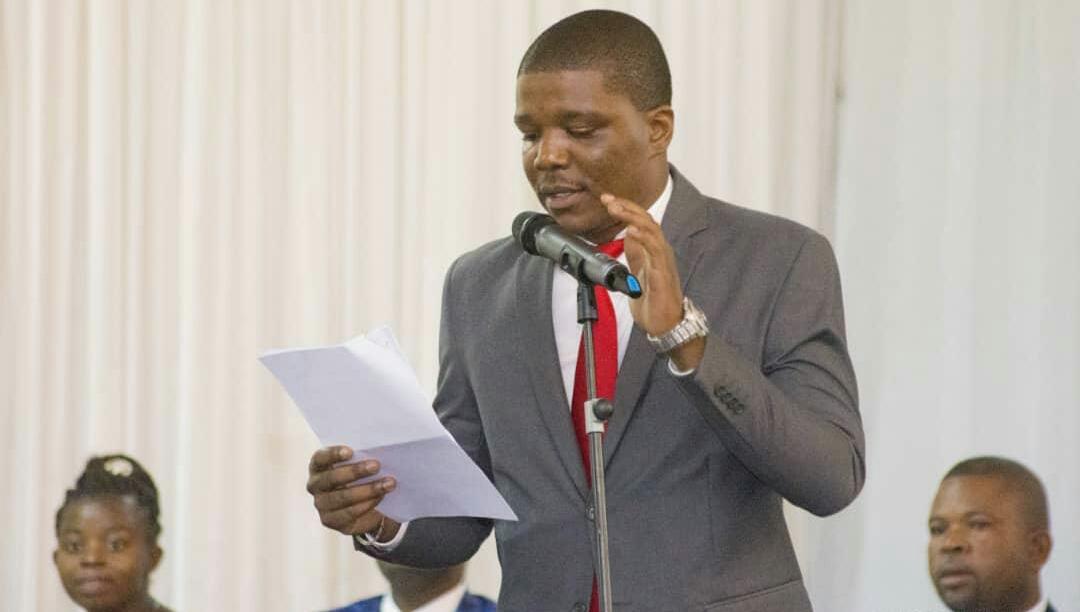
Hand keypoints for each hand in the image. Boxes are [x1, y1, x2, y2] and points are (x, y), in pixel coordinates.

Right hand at [306, 446, 400, 539]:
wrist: (366, 505)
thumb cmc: (361, 476)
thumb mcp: (359, 463)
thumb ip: (362, 457)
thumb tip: (379, 451)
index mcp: (318, 466)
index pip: (320, 458)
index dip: (333, 454)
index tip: (350, 451)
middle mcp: (315, 485)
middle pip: (332, 478)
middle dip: (355, 471)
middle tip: (376, 465)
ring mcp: (321, 505)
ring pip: (343, 497)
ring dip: (368, 489)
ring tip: (389, 483)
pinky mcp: (331, 521)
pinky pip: (349, 513)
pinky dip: (368, 503)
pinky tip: (381, 496)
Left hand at [601, 193, 704, 369]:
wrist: (665, 325)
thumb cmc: (653, 300)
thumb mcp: (637, 271)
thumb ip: (635, 253)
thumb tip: (627, 236)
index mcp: (653, 249)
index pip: (640, 221)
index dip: (624, 208)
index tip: (606, 199)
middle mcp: (660, 250)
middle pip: (645, 220)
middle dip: (626, 206)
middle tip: (607, 199)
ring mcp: (663, 261)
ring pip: (651, 230)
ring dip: (632, 217)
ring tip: (615, 208)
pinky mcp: (662, 273)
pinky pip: (655, 251)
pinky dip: (643, 238)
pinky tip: (631, 230)